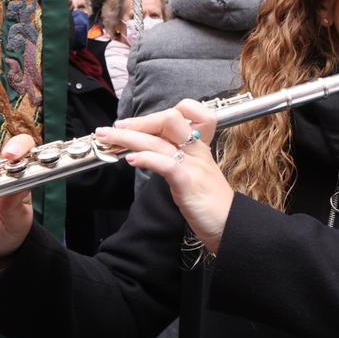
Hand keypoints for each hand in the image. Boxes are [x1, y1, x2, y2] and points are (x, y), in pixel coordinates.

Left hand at [97, 100, 234, 253]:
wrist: (231, 225)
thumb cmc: (211, 203)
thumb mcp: (195, 173)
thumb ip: (177, 158)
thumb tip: (151, 152)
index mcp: (198, 145)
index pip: (183, 112)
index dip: (156, 115)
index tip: (134, 125)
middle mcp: (196, 150)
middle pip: (167, 120)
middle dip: (137, 122)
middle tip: (113, 128)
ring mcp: (193, 165)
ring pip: (159, 141)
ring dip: (129, 137)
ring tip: (107, 138)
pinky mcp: (189, 184)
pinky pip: (167, 164)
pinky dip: (147, 159)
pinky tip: (131, 160)